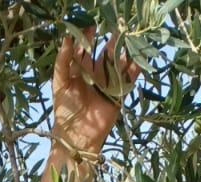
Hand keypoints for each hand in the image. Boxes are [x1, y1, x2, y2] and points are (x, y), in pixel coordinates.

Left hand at [51, 30, 139, 159]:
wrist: (77, 138)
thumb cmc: (65, 111)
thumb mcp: (60, 83)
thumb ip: (63, 61)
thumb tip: (66, 37)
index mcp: (80, 70)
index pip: (87, 48)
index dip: (90, 36)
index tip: (94, 25)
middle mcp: (96, 75)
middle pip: (107, 52)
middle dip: (113, 40)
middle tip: (120, 27)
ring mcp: (108, 84)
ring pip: (120, 63)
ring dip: (126, 51)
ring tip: (131, 37)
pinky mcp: (119, 95)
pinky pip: (129, 78)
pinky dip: (136, 68)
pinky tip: (140, 56)